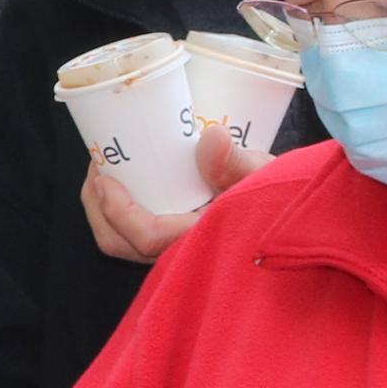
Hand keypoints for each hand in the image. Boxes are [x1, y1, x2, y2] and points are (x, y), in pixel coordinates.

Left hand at [78, 125, 265, 262]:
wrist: (289, 208)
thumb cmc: (279, 194)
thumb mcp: (262, 176)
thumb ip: (237, 161)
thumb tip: (212, 135)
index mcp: (198, 241)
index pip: (145, 237)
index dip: (116, 211)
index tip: (103, 177)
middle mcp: (180, 251)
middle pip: (120, 243)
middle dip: (98, 206)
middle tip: (97, 167)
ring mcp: (174, 247)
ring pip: (123, 240)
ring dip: (105, 208)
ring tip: (104, 169)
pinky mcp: (173, 239)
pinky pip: (134, 232)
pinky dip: (119, 210)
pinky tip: (124, 180)